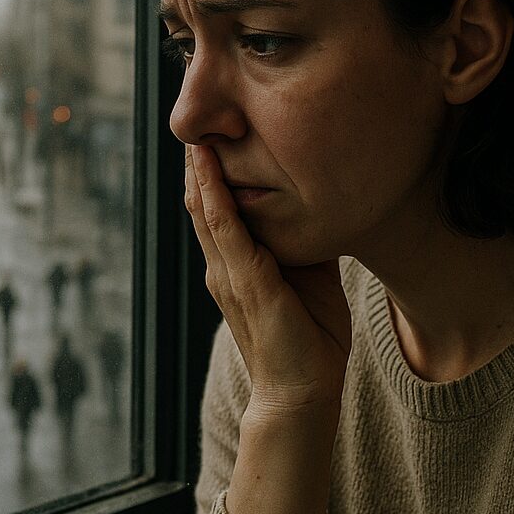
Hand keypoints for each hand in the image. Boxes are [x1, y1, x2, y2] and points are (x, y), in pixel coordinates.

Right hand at [184, 144, 352, 413]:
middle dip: (199, 161)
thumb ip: (302, 242)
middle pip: (201, 202)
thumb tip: (316, 204)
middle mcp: (222, 266)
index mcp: (236, 265)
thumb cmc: (310, 337)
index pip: (216, 208)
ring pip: (205, 209)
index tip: (214, 132)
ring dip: (200, 169)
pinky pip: (225, 230)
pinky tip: (210, 169)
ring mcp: (228, 274)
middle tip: (198, 120)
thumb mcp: (310, 275)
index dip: (211, 171)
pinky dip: (216, 195)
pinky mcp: (245, 283)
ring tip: (197, 131)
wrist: (303, 392)